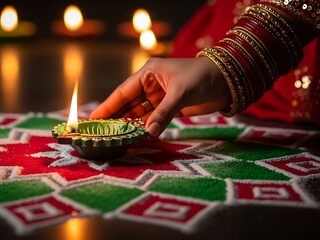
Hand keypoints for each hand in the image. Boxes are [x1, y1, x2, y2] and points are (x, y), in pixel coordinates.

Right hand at [90, 57, 231, 136]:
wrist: (227, 81)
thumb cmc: (202, 78)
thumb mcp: (181, 93)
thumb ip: (164, 113)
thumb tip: (148, 133)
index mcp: (148, 74)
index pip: (122, 92)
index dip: (107, 106)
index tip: (92, 119)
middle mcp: (150, 85)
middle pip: (127, 104)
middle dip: (115, 118)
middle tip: (99, 133)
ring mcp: (159, 97)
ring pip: (139, 113)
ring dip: (128, 125)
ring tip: (112, 138)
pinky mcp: (169, 107)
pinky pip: (152, 119)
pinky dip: (144, 127)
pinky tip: (133, 136)